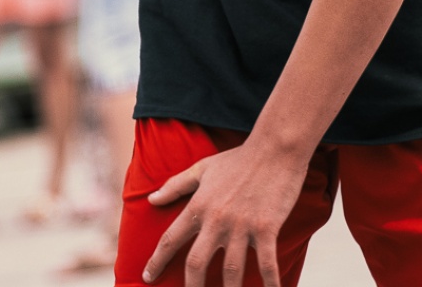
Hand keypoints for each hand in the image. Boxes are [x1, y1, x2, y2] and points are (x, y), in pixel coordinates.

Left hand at [142, 137, 306, 286]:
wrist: (275, 148)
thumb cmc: (238, 159)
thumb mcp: (202, 168)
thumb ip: (175, 186)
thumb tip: (151, 199)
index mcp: (199, 206)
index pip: (170, 239)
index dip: (156, 261)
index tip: (147, 278)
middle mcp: (217, 219)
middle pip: (196, 262)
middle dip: (192, 286)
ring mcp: (242, 225)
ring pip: (231, 269)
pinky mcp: (266, 228)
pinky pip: (267, 263)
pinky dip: (270, 282)